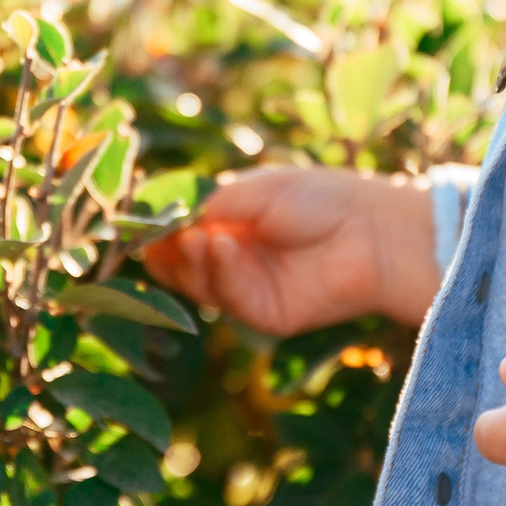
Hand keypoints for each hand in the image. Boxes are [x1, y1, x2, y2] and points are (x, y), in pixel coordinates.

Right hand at [141, 166, 439, 333]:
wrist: (372, 233)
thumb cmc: (318, 199)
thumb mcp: (253, 191)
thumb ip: (206, 206)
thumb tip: (157, 221)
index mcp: (229, 224)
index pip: (177, 232)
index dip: (155, 228)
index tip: (134, 218)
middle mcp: (233, 259)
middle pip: (178, 265)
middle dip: (164, 250)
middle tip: (157, 233)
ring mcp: (246, 289)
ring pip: (196, 286)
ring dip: (190, 260)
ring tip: (197, 235)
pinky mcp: (263, 315)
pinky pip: (227, 299)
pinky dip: (218, 271)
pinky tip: (220, 245)